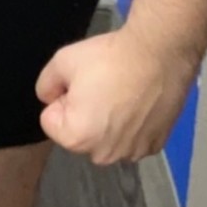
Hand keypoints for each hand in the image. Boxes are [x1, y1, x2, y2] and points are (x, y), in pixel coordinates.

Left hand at [35, 26, 196, 165]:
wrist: (160, 52)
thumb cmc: (110, 58)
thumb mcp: (62, 61)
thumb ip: (45, 85)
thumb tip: (49, 98)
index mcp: (77, 138)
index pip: (51, 121)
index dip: (63, 97)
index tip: (82, 83)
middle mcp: (104, 154)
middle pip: (80, 132)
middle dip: (84, 113)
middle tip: (102, 85)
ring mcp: (132, 152)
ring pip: (107, 136)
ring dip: (109, 120)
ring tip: (123, 91)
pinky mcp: (155, 144)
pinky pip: (132, 137)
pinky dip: (133, 124)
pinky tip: (140, 101)